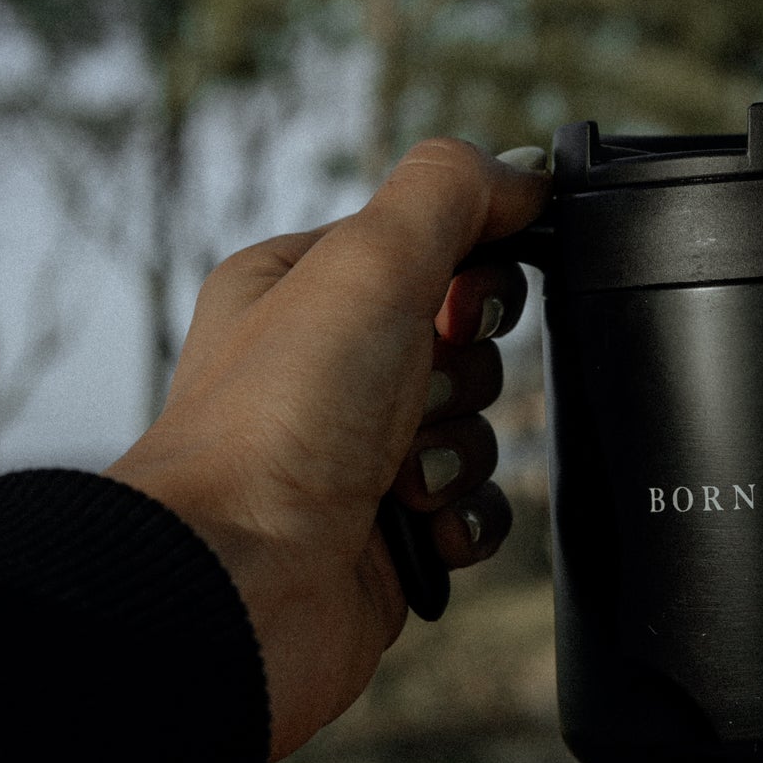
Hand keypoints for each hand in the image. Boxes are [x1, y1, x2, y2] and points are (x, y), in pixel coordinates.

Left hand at [105, 139, 547, 760]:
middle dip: (463, 374)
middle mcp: (325, 369)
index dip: (470, 275)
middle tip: (411, 399)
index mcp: (303, 287)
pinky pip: (478, 509)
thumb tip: (523, 174)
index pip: (433, 246)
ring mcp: (355, 456)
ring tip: (399, 480)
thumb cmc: (277, 424)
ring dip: (460, 452)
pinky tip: (419, 528)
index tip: (458, 305)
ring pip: (480, 427)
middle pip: (468, 341)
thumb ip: (451, 193)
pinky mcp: (386, 534)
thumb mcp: (367, 263)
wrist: (239, 588)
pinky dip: (464, 518)